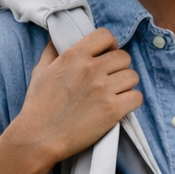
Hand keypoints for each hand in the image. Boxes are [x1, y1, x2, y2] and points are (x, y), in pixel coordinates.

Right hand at [12, 28, 142, 163]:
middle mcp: (91, 69)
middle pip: (123, 57)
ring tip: (115, 95)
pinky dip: (131, 102)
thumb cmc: (38, 106)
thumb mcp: (40, 71)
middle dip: (119, 68)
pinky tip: (120, 107)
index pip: (105, 36)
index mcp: (74, 56)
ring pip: (133, 76)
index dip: (110, 45)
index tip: (107, 56)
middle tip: (110, 81)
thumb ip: (52, 51)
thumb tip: (59, 38)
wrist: (39, 137)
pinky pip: (137, 97)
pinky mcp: (113, 110)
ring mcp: (104, 89)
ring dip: (126, 86)